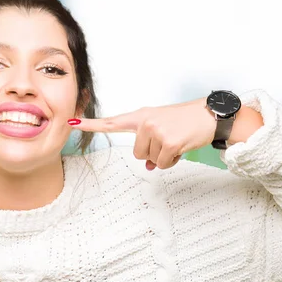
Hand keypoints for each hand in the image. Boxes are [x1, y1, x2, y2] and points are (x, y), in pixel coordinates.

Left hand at [70, 98, 215, 169]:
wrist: (210, 115)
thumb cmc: (186, 121)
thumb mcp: (163, 128)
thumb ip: (150, 143)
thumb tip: (149, 166)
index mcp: (141, 116)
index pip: (111, 122)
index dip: (91, 125)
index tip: (72, 123)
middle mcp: (144, 121)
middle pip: (138, 154)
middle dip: (154, 153)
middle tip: (169, 140)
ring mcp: (155, 131)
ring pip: (150, 160)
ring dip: (165, 156)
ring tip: (177, 140)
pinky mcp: (167, 143)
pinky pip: (162, 164)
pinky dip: (173, 161)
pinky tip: (182, 146)